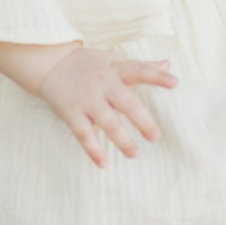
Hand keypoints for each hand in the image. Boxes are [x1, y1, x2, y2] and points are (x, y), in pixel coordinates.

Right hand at [38, 47, 176, 166]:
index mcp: (116, 70)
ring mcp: (87, 99)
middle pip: (126, 103)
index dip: (157, 76)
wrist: (50, 64)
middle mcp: (103, 84)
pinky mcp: (72, 113)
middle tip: (155, 137)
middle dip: (142, 120)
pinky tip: (103, 164)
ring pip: (107, 122)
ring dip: (121, 139)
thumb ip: (141, 66)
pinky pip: (84, 134)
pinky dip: (93, 150)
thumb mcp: (114, 60)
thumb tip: (168, 64)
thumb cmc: (90, 64)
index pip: (140, 70)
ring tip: (134, 153)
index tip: (174, 83)